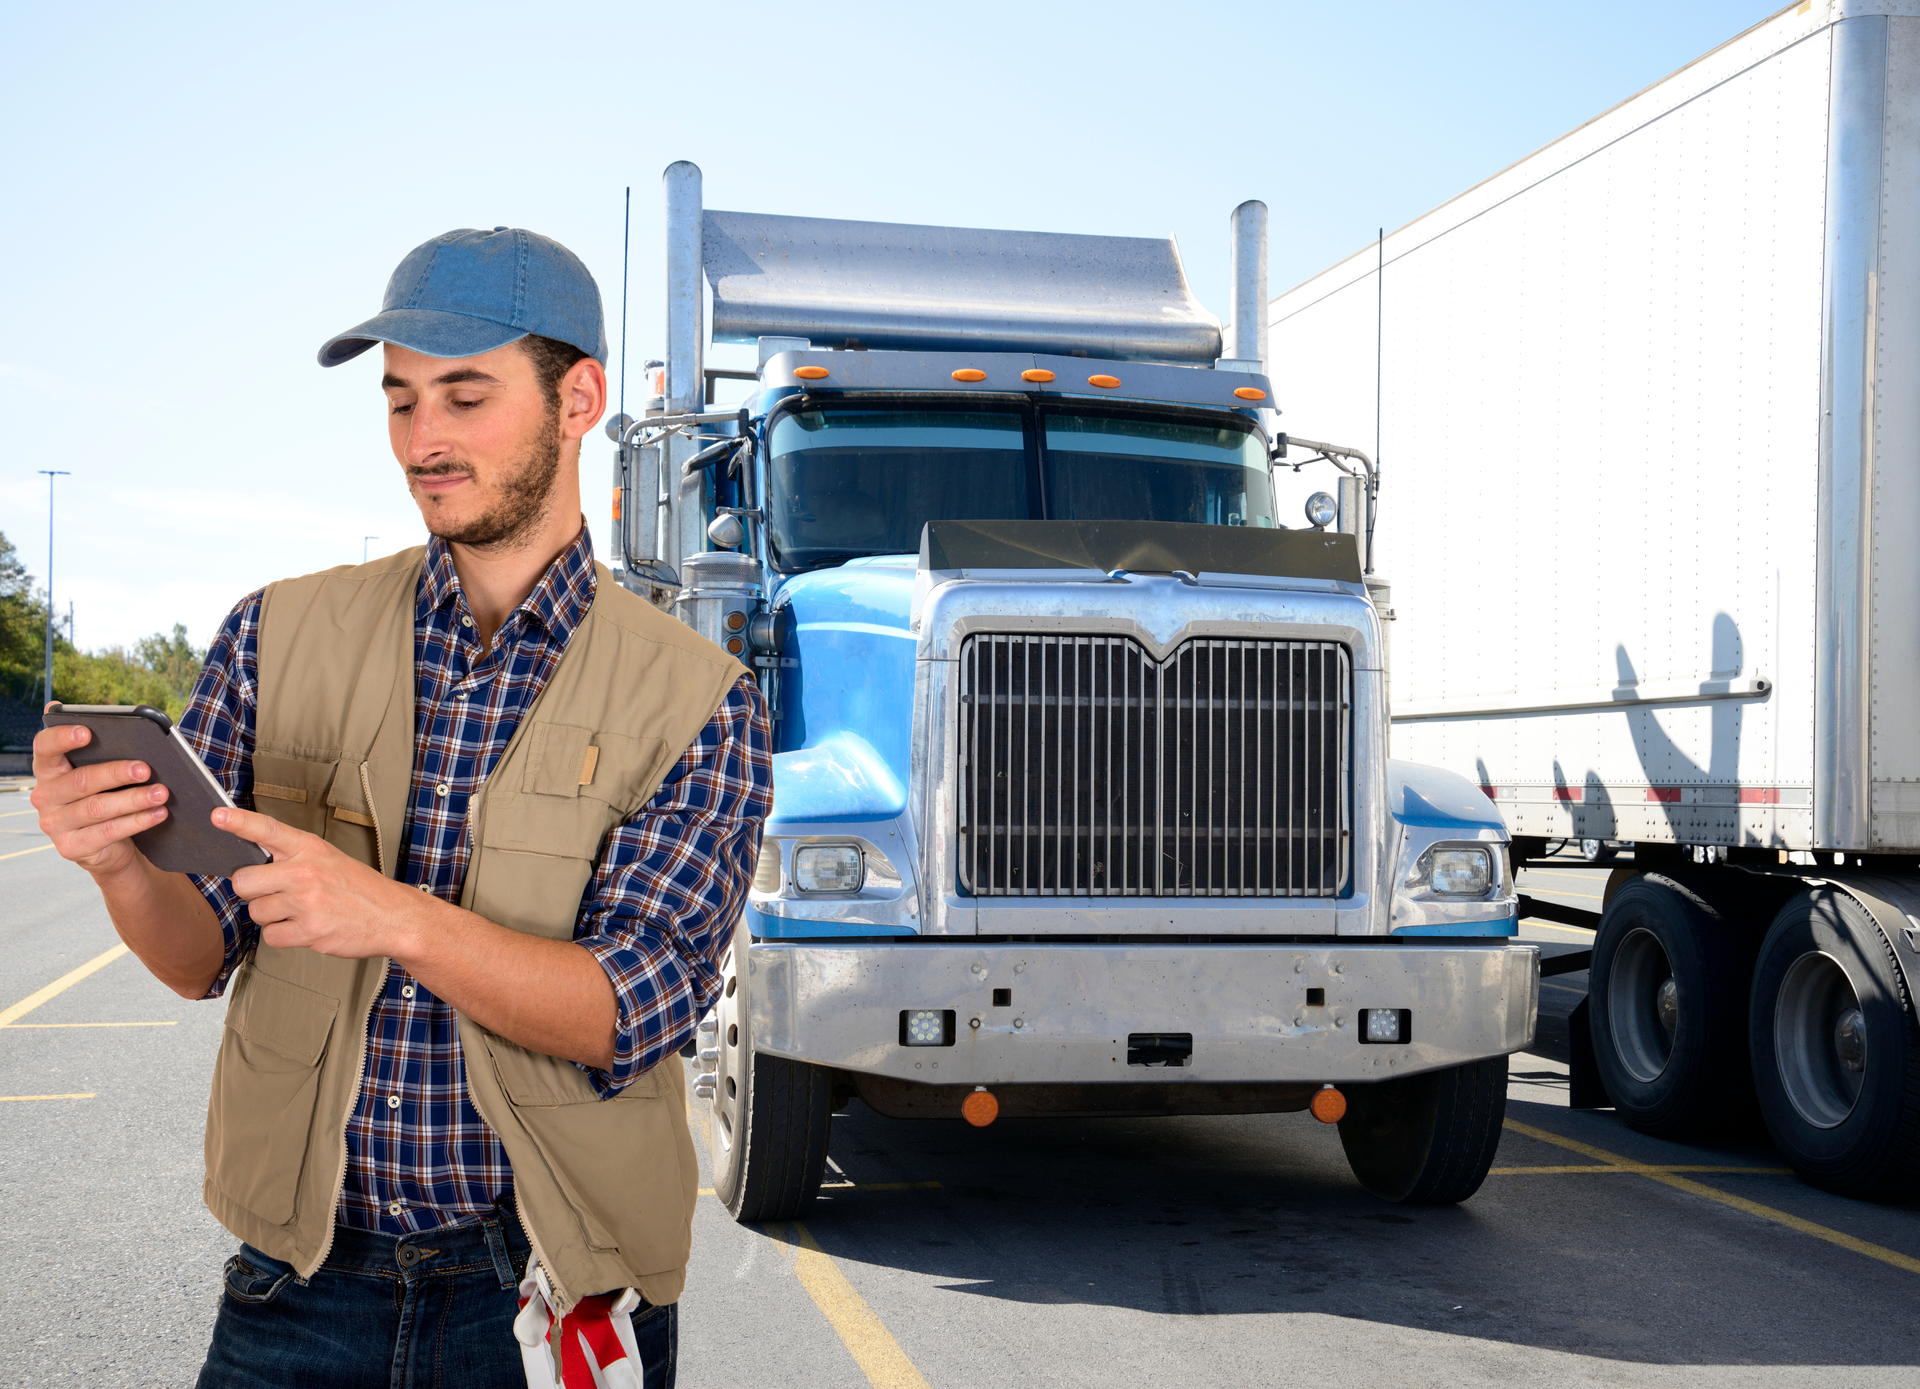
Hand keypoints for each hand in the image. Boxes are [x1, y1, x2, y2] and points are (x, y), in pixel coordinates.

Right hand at [31, 718, 171, 879]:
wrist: (108, 847)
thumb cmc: (107, 798)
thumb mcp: (103, 778)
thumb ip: (106, 756)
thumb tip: (138, 740)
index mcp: (49, 770)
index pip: (44, 747)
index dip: (62, 738)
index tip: (87, 732)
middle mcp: (45, 796)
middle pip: (80, 780)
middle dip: (116, 773)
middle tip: (145, 769)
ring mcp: (55, 824)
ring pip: (97, 808)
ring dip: (133, 799)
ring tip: (161, 793)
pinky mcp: (71, 847)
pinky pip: (108, 831)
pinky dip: (137, 821)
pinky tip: (158, 813)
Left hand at [218, 806, 429, 959]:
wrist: (394, 917)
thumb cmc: (360, 889)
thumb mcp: (330, 859)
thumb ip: (292, 859)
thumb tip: (250, 869)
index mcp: (311, 848)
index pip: (268, 830)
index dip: (239, 822)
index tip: (217, 817)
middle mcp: (306, 872)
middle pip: (245, 882)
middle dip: (253, 892)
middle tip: (275, 894)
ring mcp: (307, 902)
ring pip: (257, 912)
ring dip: (272, 917)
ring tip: (300, 912)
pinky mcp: (309, 931)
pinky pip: (272, 937)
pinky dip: (284, 936)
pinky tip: (306, 928)